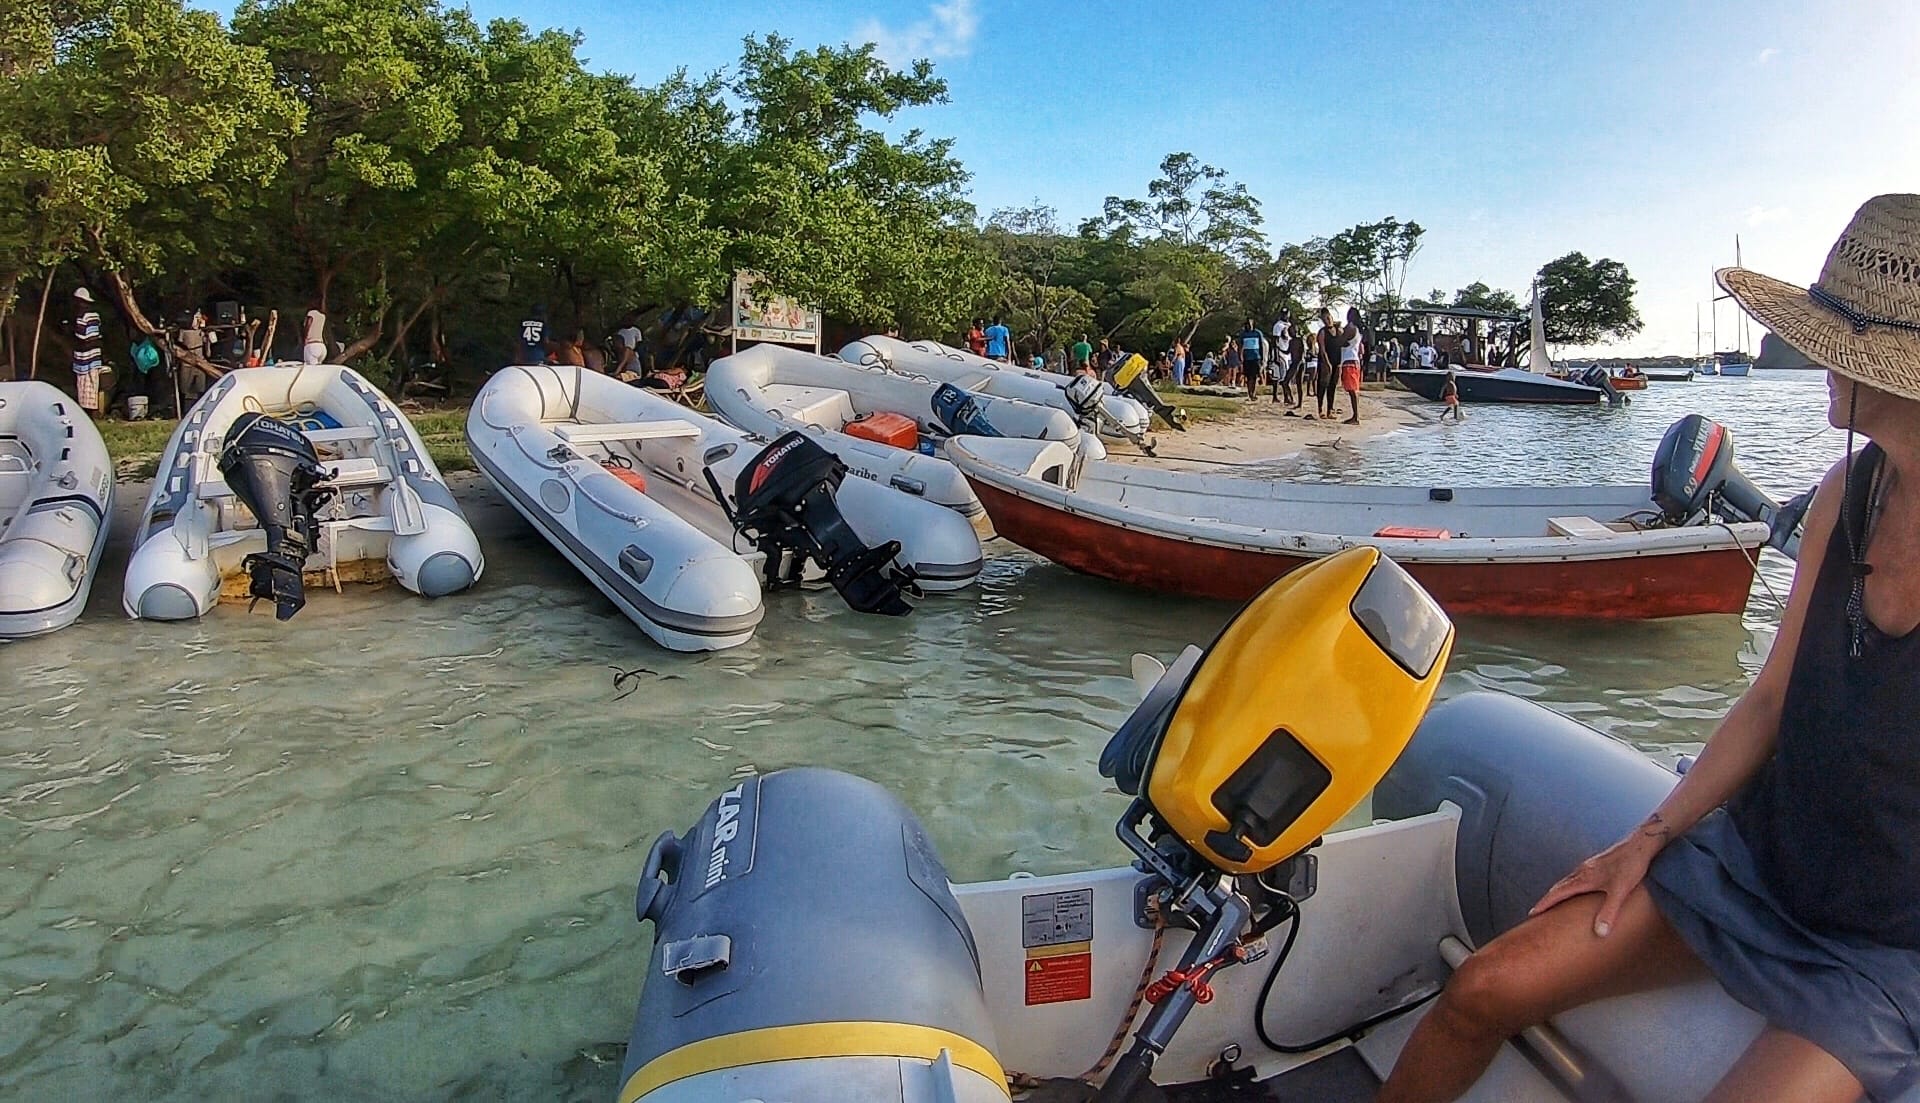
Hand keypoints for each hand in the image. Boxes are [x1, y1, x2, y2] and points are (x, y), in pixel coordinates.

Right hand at [1528, 814, 1671, 936]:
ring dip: (1558, 892)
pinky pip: (1576, 877)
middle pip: (1558, 886)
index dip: (1544, 904)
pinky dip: (1569, 886)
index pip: (1557, 893)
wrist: (1640, 844)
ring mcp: (1589, 866)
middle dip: (1548, 899)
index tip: (1532, 913)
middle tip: (1538, 911)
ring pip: (1567, 881)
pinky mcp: (1597, 864)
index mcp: (1583, 878)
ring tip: (1554, 902)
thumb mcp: (1620, 892)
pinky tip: (1577, 889)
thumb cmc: (1631, 866)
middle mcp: (1582, 871)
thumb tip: (1599, 933)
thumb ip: (1609, 912)